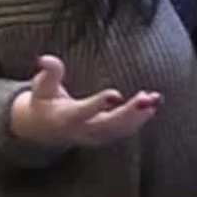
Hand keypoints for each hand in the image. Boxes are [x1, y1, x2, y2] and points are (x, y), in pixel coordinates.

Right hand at [8, 55, 160, 148]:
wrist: (43, 131)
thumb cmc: (43, 103)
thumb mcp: (41, 88)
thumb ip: (49, 74)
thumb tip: (45, 58)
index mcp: (65, 118)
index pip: (83, 112)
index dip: (98, 104)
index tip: (115, 94)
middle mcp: (82, 131)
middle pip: (107, 125)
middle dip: (128, 113)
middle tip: (146, 99)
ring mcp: (94, 136)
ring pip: (119, 130)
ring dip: (139, 116)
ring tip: (155, 98)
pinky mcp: (104, 137)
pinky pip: (124, 131)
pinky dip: (140, 119)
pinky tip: (154, 103)